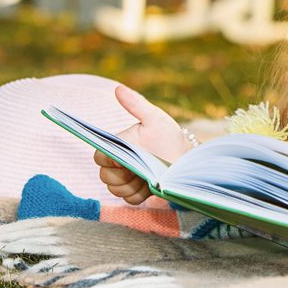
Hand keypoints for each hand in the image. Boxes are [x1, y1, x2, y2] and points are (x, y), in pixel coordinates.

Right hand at [94, 85, 188, 204]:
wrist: (187, 160)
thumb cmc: (170, 136)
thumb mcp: (155, 119)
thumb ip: (136, 104)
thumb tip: (118, 88)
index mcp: (121, 145)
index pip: (99, 157)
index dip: (109, 160)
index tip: (124, 158)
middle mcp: (121, 162)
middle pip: (104, 176)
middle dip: (121, 176)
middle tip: (139, 168)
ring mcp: (128, 178)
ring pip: (115, 190)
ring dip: (131, 186)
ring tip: (147, 176)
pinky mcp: (137, 191)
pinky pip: (128, 200)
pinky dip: (138, 195)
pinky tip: (150, 185)